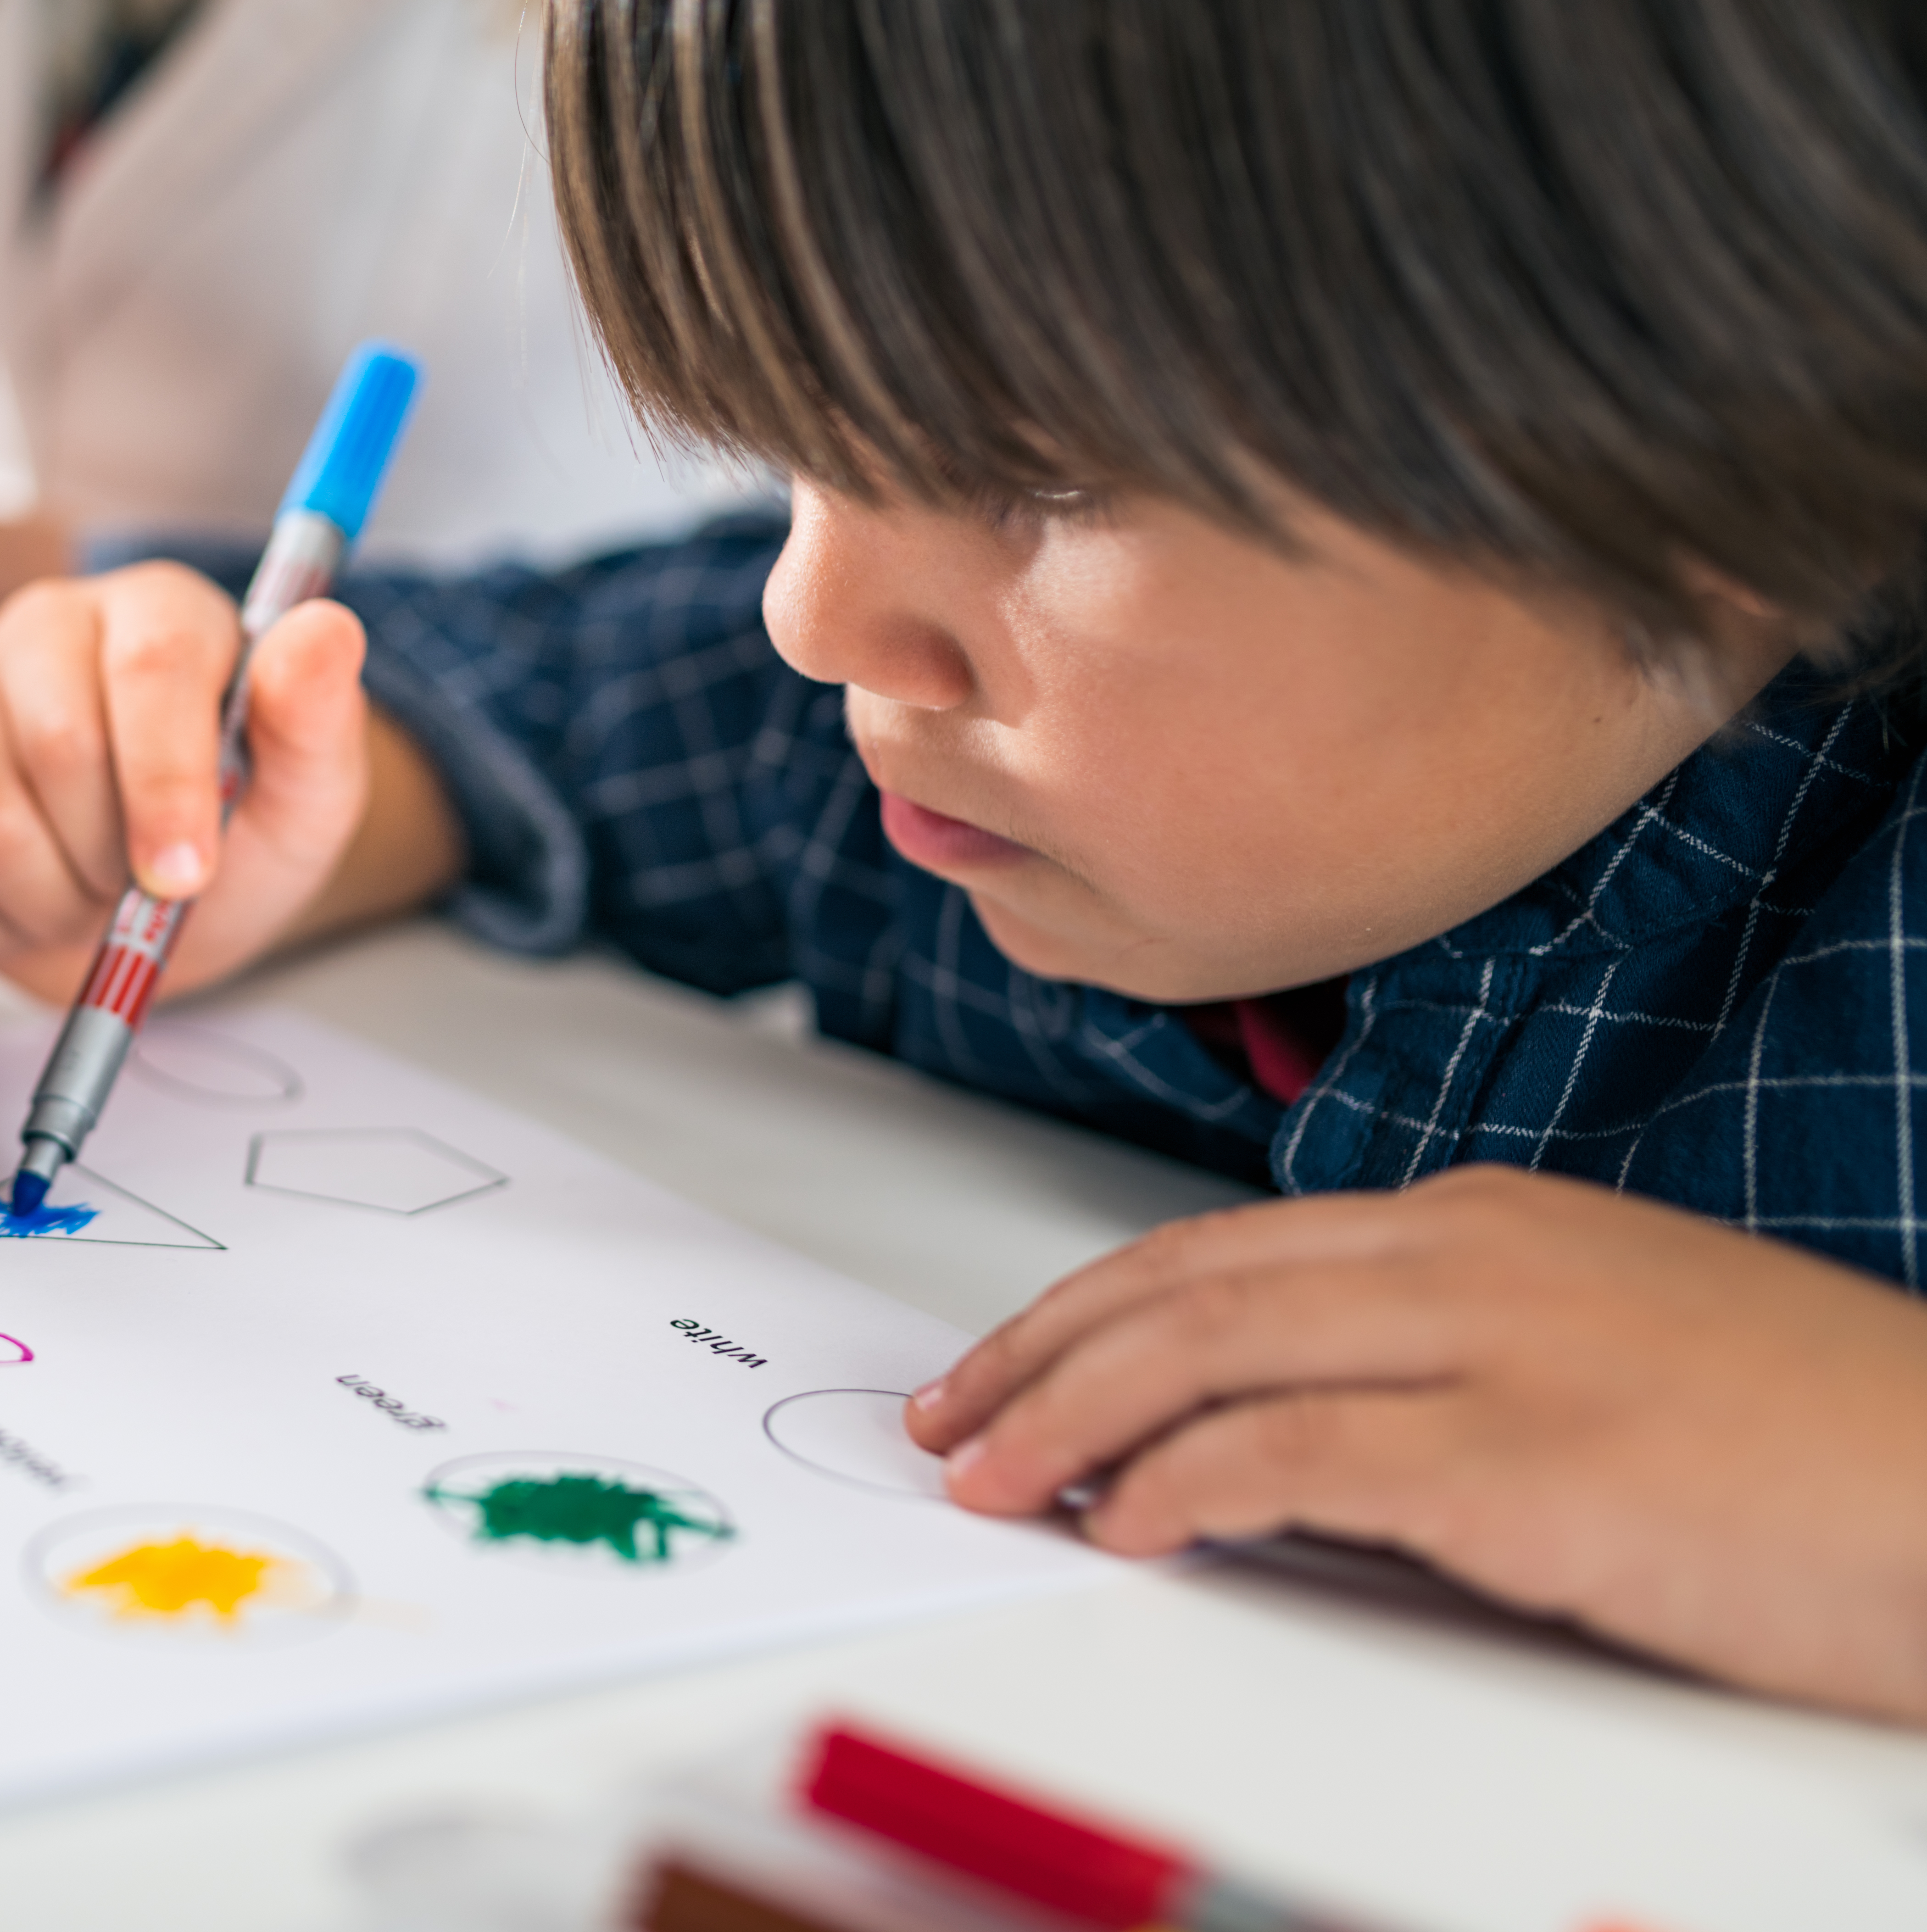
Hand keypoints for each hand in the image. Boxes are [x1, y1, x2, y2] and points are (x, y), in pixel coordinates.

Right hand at [0, 561, 459, 999]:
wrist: (164, 898)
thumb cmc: (239, 830)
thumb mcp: (311, 789)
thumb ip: (317, 717)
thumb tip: (324, 634)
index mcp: (154, 611)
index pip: (149, 667)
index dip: (167, 782)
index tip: (188, 875)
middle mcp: (44, 630)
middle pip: (57, 747)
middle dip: (115, 852)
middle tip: (150, 883)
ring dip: (58, 898)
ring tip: (98, 889)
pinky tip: (39, 898)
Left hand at [911, 1166, 1926, 1720]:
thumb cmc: (1801, 1450)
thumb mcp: (1592, 1369)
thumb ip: (1441, 1371)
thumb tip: (1282, 1438)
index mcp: (1481, 1226)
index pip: (1219, 1250)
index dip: (1087, 1312)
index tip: (1001, 1372)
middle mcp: (1470, 1259)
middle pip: (1184, 1287)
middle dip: (1040, 1358)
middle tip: (952, 1425)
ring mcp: (1499, 1351)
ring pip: (1209, 1352)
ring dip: (1074, 1423)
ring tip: (995, 1481)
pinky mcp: (1529, 1461)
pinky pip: (1295, 1456)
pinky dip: (1185, 1487)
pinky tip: (1129, 1527)